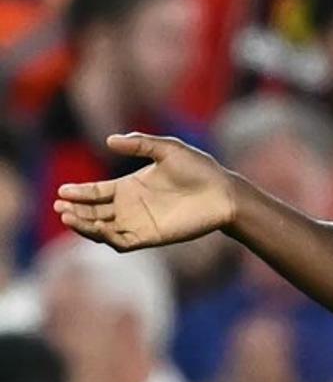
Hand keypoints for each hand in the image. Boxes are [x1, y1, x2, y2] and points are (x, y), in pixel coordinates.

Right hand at [54, 133, 235, 250]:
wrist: (223, 192)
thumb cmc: (199, 168)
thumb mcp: (168, 149)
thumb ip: (140, 144)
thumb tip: (109, 140)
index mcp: (130, 186)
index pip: (96, 192)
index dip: (78, 193)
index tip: (62, 191)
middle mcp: (130, 207)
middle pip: (93, 212)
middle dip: (75, 210)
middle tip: (60, 205)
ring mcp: (138, 223)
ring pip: (101, 229)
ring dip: (83, 225)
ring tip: (68, 216)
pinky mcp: (148, 237)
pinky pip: (120, 241)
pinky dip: (105, 237)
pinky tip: (97, 228)